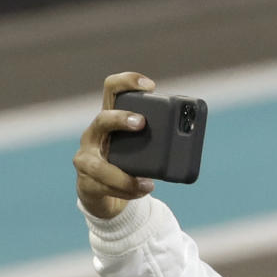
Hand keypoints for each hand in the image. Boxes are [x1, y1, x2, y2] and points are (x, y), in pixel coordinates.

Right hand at [73, 72, 156, 218]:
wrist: (105, 194)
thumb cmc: (127, 163)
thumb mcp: (143, 148)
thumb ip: (158, 139)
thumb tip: (190, 135)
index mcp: (111, 119)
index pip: (112, 89)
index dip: (128, 82)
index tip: (150, 85)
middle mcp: (94, 135)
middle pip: (102, 119)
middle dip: (122, 119)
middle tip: (142, 123)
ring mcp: (86, 159)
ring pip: (98, 165)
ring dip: (124, 175)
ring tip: (149, 183)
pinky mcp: (87, 183)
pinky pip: (104, 187)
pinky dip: (127, 190)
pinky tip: (143, 190)